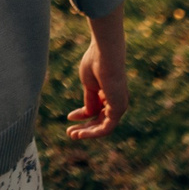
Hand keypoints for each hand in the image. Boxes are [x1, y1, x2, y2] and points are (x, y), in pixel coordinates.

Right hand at [66, 17, 127, 138]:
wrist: (104, 54)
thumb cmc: (95, 63)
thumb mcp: (89, 85)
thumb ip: (90, 100)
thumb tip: (88, 114)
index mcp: (109, 93)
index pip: (96, 110)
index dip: (82, 115)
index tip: (69, 117)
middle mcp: (117, 101)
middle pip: (100, 120)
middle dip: (85, 128)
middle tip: (70, 133)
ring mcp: (119, 105)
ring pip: (103, 126)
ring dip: (87, 133)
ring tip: (72, 135)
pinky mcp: (118, 108)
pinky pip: (106, 127)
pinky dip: (94, 132)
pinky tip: (81, 134)